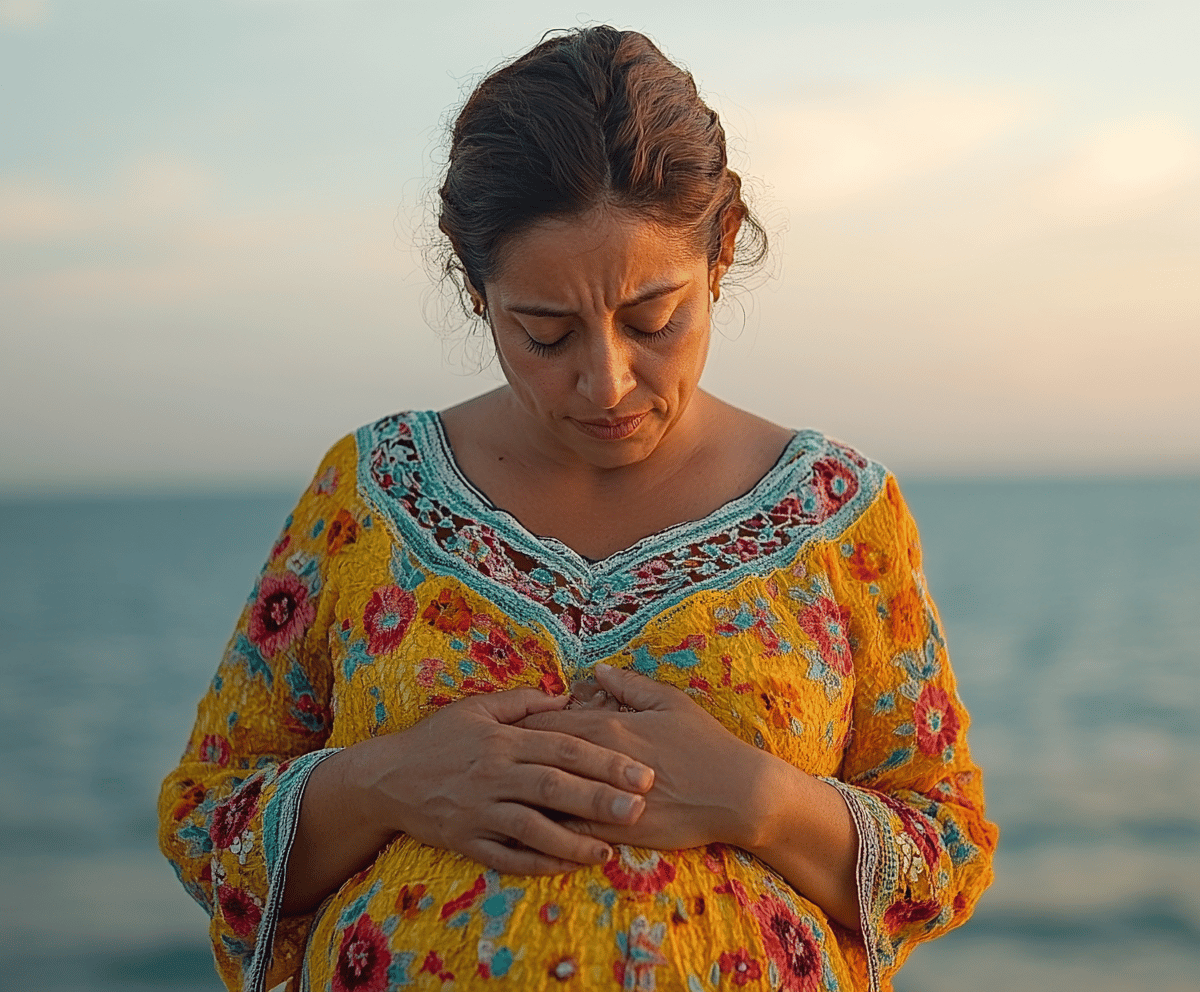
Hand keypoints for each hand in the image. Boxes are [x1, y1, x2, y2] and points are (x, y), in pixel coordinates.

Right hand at [345, 687, 654, 874]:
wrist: (385, 777)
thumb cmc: (438, 738)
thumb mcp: (477, 708)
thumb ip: (524, 703)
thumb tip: (567, 696)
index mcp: (504, 741)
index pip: (563, 748)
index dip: (604, 760)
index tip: (642, 771)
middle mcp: (494, 775)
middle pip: (554, 787)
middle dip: (600, 799)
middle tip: (641, 808)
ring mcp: (480, 811)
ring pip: (533, 828)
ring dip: (573, 839)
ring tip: (610, 849)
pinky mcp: (466, 841)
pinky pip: (506, 856)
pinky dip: (538, 863)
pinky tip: (568, 866)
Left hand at [516, 664, 767, 851]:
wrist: (736, 793)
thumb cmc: (705, 743)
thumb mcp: (669, 702)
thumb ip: (629, 685)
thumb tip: (597, 671)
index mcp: (609, 725)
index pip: (546, 722)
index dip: (520, 725)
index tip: (501, 729)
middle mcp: (599, 761)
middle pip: (538, 757)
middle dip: (511, 759)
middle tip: (488, 761)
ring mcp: (605, 799)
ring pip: (547, 797)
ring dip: (522, 795)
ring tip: (500, 795)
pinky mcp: (615, 832)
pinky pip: (568, 832)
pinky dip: (545, 830)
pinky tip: (527, 831)